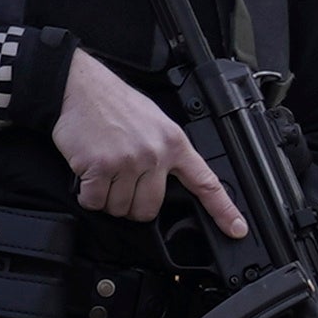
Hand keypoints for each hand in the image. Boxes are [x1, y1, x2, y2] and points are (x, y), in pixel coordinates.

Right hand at [52, 58, 245, 235]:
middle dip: (132, 205)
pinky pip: (94, 201)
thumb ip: (166, 152)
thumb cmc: (115, 104)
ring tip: (104, 171)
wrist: (81, 88)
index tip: (236, 229)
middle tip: (122, 183)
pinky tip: (88, 174)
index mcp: (173, 143)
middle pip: (149, 210)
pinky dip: (87, 194)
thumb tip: (167, 180)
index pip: (205, 182)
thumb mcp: (155, 121)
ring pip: (119, 209)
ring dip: (107, 198)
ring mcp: (127, 161)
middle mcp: (154, 154)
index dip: (223, 210)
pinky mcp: (99, 167)